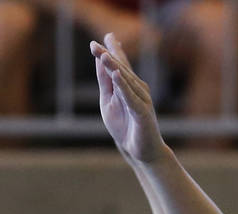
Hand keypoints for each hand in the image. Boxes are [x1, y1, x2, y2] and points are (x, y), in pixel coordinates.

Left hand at [90, 33, 166, 162]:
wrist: (140, 151)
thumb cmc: (125, 126)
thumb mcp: (108, 102)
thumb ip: (105, 82)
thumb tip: (100, 60)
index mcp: (129, 86)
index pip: (120, 65)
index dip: (113, 51)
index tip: (104, 37)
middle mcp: (138, 89)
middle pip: (121, 70)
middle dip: (108, 56)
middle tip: (94, 45)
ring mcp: (142, 100)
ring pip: (126, 81)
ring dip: (114, 67)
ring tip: (104, 55)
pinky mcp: (143, 113)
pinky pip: (131, 97)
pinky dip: (124, 86)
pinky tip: (117, 75)